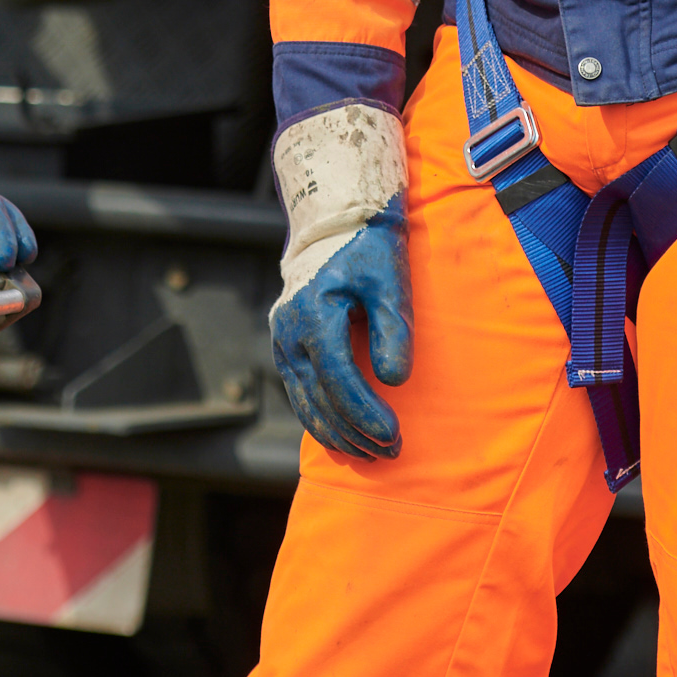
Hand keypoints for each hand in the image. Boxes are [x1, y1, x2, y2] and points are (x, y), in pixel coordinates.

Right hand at [270, 201, 413, 459]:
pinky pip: (300, 394)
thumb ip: (392, 329)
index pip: (337, 378)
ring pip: (304, 403)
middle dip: (355, 432)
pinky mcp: (287, 350)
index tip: (393, 434)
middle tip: (391, 451)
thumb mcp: (389, 281)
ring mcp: (283, 343)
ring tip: (373, 453)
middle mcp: (289, 334)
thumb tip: (394, 380)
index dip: (364, 412)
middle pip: (319, 398)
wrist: (336, 223)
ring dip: (337, 433)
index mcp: (313, 314)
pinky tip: (346, 437)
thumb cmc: (369, 249)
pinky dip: (322, 420)